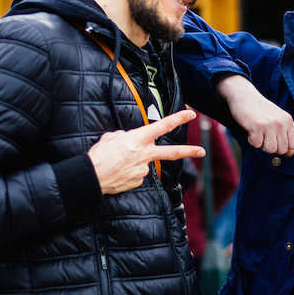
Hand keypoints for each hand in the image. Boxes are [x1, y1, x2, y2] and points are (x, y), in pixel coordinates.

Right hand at [88, 109, 204, 194]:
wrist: (91, 177)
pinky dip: (129, 172)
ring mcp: (143, 169)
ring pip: (145, 162)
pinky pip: (137, 173)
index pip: (162, 125)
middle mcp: (145, 154)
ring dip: (134, 162)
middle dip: (189, 151)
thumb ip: (125, 136)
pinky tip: (118, 172)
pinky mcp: (139, 181)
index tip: (191, 114)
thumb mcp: (111, 137)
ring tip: (117, 163)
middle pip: (172, 152)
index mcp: (138, 139)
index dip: (178, 119)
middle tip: (202, 151)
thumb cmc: (99, 155)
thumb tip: (129, 140)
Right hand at [216, 75, 293, 155]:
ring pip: (270, 149)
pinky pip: (256, 144)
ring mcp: (270, 124)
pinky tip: (250, 130)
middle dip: (271, 147)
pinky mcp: (257, 126)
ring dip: (261, 145)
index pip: (293, 144)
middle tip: (263, 136)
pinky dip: (251, 140)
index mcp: (288, 121)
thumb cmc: (259, 109)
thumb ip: (285, 136)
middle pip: (282, 150)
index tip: (274, 139)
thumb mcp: (276, 120)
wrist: (244, 95)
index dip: (283, 146)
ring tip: (258, 134)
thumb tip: (290, 153)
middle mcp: (281, 123)